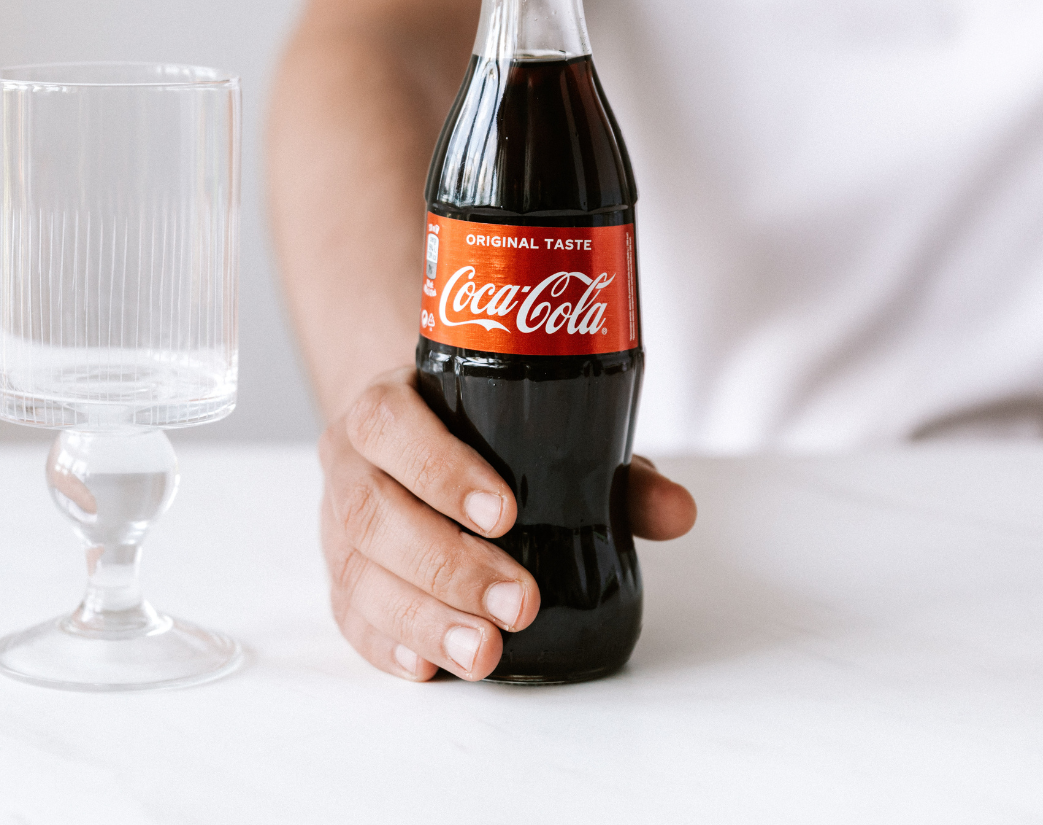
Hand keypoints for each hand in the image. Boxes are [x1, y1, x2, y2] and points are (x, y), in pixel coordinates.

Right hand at [320, 366, 696, 681]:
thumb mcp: (540, 433)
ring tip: (485, 652)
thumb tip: (678, 512)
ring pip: (358, 572)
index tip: (505, 512)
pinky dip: (388, 645)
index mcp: (391, 406)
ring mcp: (335, 520)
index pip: (393, 425)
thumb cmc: (480, 435)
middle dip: (447, 565)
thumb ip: (610, 470)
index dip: (440, 469)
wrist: (408, 438)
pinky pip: (348, 614)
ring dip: (423, 619)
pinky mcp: (339, 573)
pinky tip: (430, 666)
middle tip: (518, 603)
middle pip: (374, 512)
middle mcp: (352, 461)